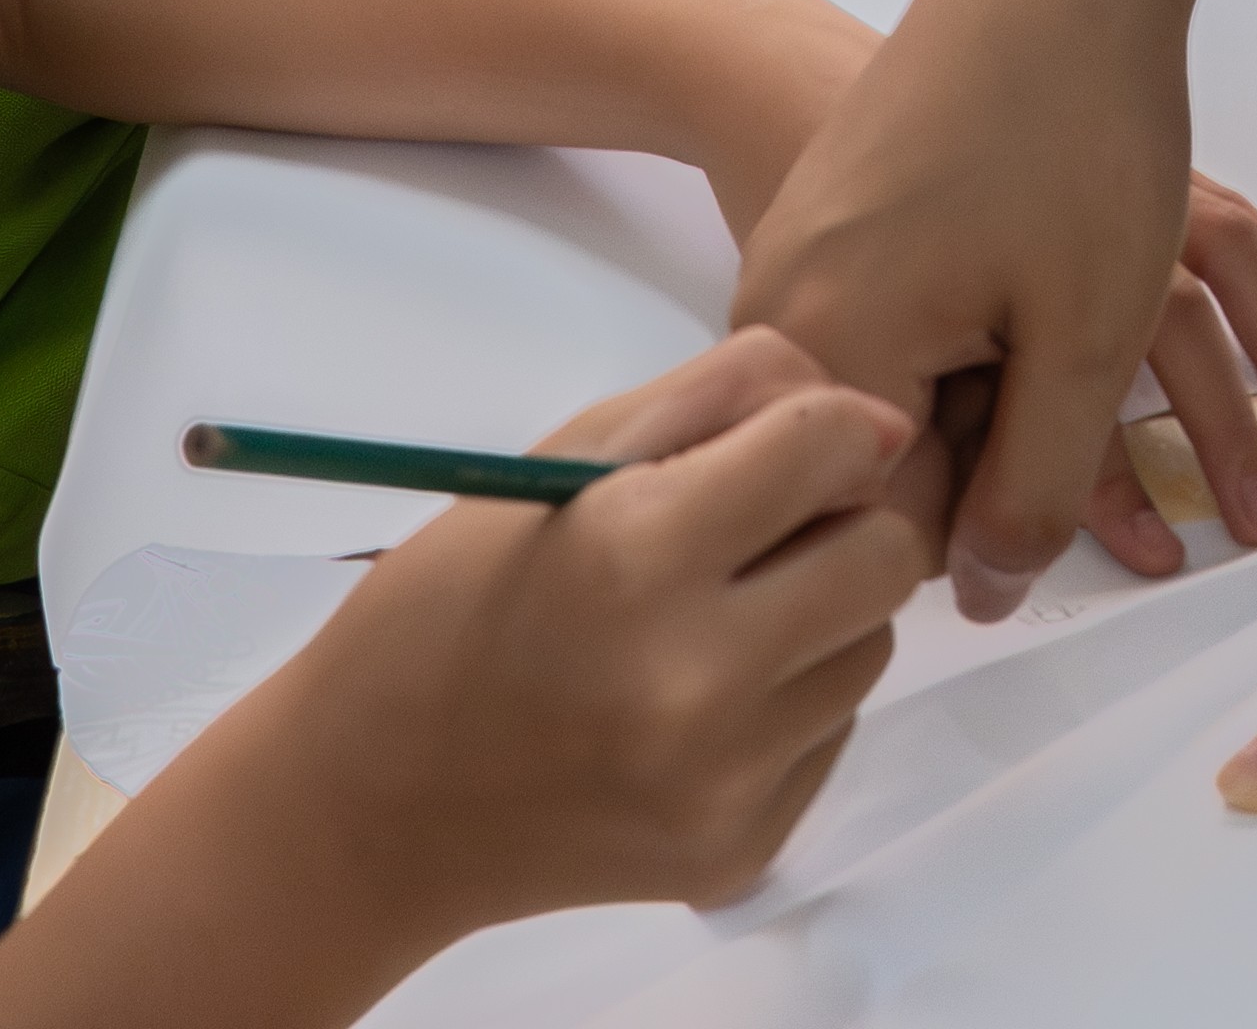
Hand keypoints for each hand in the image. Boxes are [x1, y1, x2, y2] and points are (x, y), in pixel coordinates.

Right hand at [261, 331, 932, 934]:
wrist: (370, 806)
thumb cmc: (450, 603)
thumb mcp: (562, 460)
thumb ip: (722, 403)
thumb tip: (875, 423)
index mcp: (637, 554)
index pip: (832, 446)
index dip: (828, 427)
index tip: (786, 447)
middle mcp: (698, 678)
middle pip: (886, 556)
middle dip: (842, 523)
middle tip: (755, 536)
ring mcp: (725, 782)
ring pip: (871, 649)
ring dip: (818, 618)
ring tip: (709, 624)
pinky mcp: (739, 852)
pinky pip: (831, 738)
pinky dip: (786, 705)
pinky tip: (692, 706)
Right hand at [679, 0, 1256, 582]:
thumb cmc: (1071, 132)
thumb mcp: (1081, 335)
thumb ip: (1031, 486)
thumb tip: (981, 597)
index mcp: (826, 351)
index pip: (893, 523)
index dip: (1012, 551)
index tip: (1157, 557)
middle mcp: (793, 312)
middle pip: (922, 456)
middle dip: (1072, 493)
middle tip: (1228, 522)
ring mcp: (818, 255)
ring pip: (947, 385)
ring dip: (1083, 426)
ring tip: (1236, 458)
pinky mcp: (856, 212)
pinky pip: (937, 315)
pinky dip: (1042, 345)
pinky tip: (1137, 342)